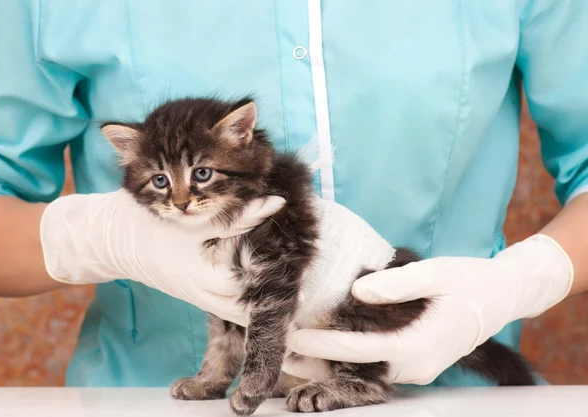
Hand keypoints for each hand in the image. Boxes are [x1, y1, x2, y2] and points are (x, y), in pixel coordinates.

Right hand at [39, 189, 284, 323]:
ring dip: (267, 296)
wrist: (118, 242)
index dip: (287, 272)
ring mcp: (207, 303)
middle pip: (260, 303)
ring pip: (248, 310)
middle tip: (304, 270)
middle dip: (282, 289)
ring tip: (291, 280)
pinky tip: (264, 284)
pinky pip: (235, 309)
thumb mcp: (198, 218)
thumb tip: (277, 202)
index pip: (264, 280)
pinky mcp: (202, 301)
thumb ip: (241, 214)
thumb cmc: (155, 226)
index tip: (304, 261)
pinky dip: (250, 299)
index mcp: (214, 278)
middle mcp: (213, 297)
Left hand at [286, 234, 572, 384]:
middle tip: (282, 355)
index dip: (323, 344)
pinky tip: (330, 349)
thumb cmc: (469, 280)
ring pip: (366, 370)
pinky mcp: (418, 362)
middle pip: (357, 368)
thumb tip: (355, 292)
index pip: (358, 349)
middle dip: (319, 364)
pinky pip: (379, 365)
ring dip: (333, 363)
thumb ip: (394, 284)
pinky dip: (352, 359)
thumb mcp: (434, 274)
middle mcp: (416, 366)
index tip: (294, 338)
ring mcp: (418, 369)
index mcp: (418, 346)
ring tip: (297, 353)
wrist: (503, 295)